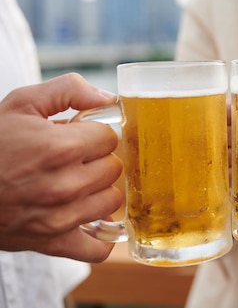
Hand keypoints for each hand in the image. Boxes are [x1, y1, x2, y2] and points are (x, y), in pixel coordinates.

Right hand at [0, 73, 122, 261]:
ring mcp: (61, 217)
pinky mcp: (53, 242)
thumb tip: (108, 97)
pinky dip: (100, 237)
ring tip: (78, 183)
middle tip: (76, 159)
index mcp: (60, 148)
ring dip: (99, 191)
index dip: (95, 134)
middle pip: (114, 168)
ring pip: (113, 202)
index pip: (110, 138)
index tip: (80, 137)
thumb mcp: (21, 104)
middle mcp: (65, 184)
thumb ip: (69, 90)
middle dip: (98, 160)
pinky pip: (97, 249)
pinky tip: (90, 219)